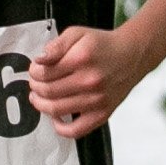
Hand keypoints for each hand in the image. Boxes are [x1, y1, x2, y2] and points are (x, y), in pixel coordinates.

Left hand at [26, 25, 151, 140]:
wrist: (132, 56)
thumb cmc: (103, 45)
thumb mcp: (77, 34)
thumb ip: (56, 46)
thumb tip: (39, 60)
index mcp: (81, 59)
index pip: (44, 73)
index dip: (33, 72)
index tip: (35, 69)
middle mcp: (89, 81)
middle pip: (48, 91)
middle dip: (35, 87)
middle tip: (35, 82)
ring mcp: (96, 100)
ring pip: (56, 109)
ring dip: (41, 104)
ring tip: (39, 96)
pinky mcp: (102, 114)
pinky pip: (76, 130)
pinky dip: (60, 127)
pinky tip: (56, 116)